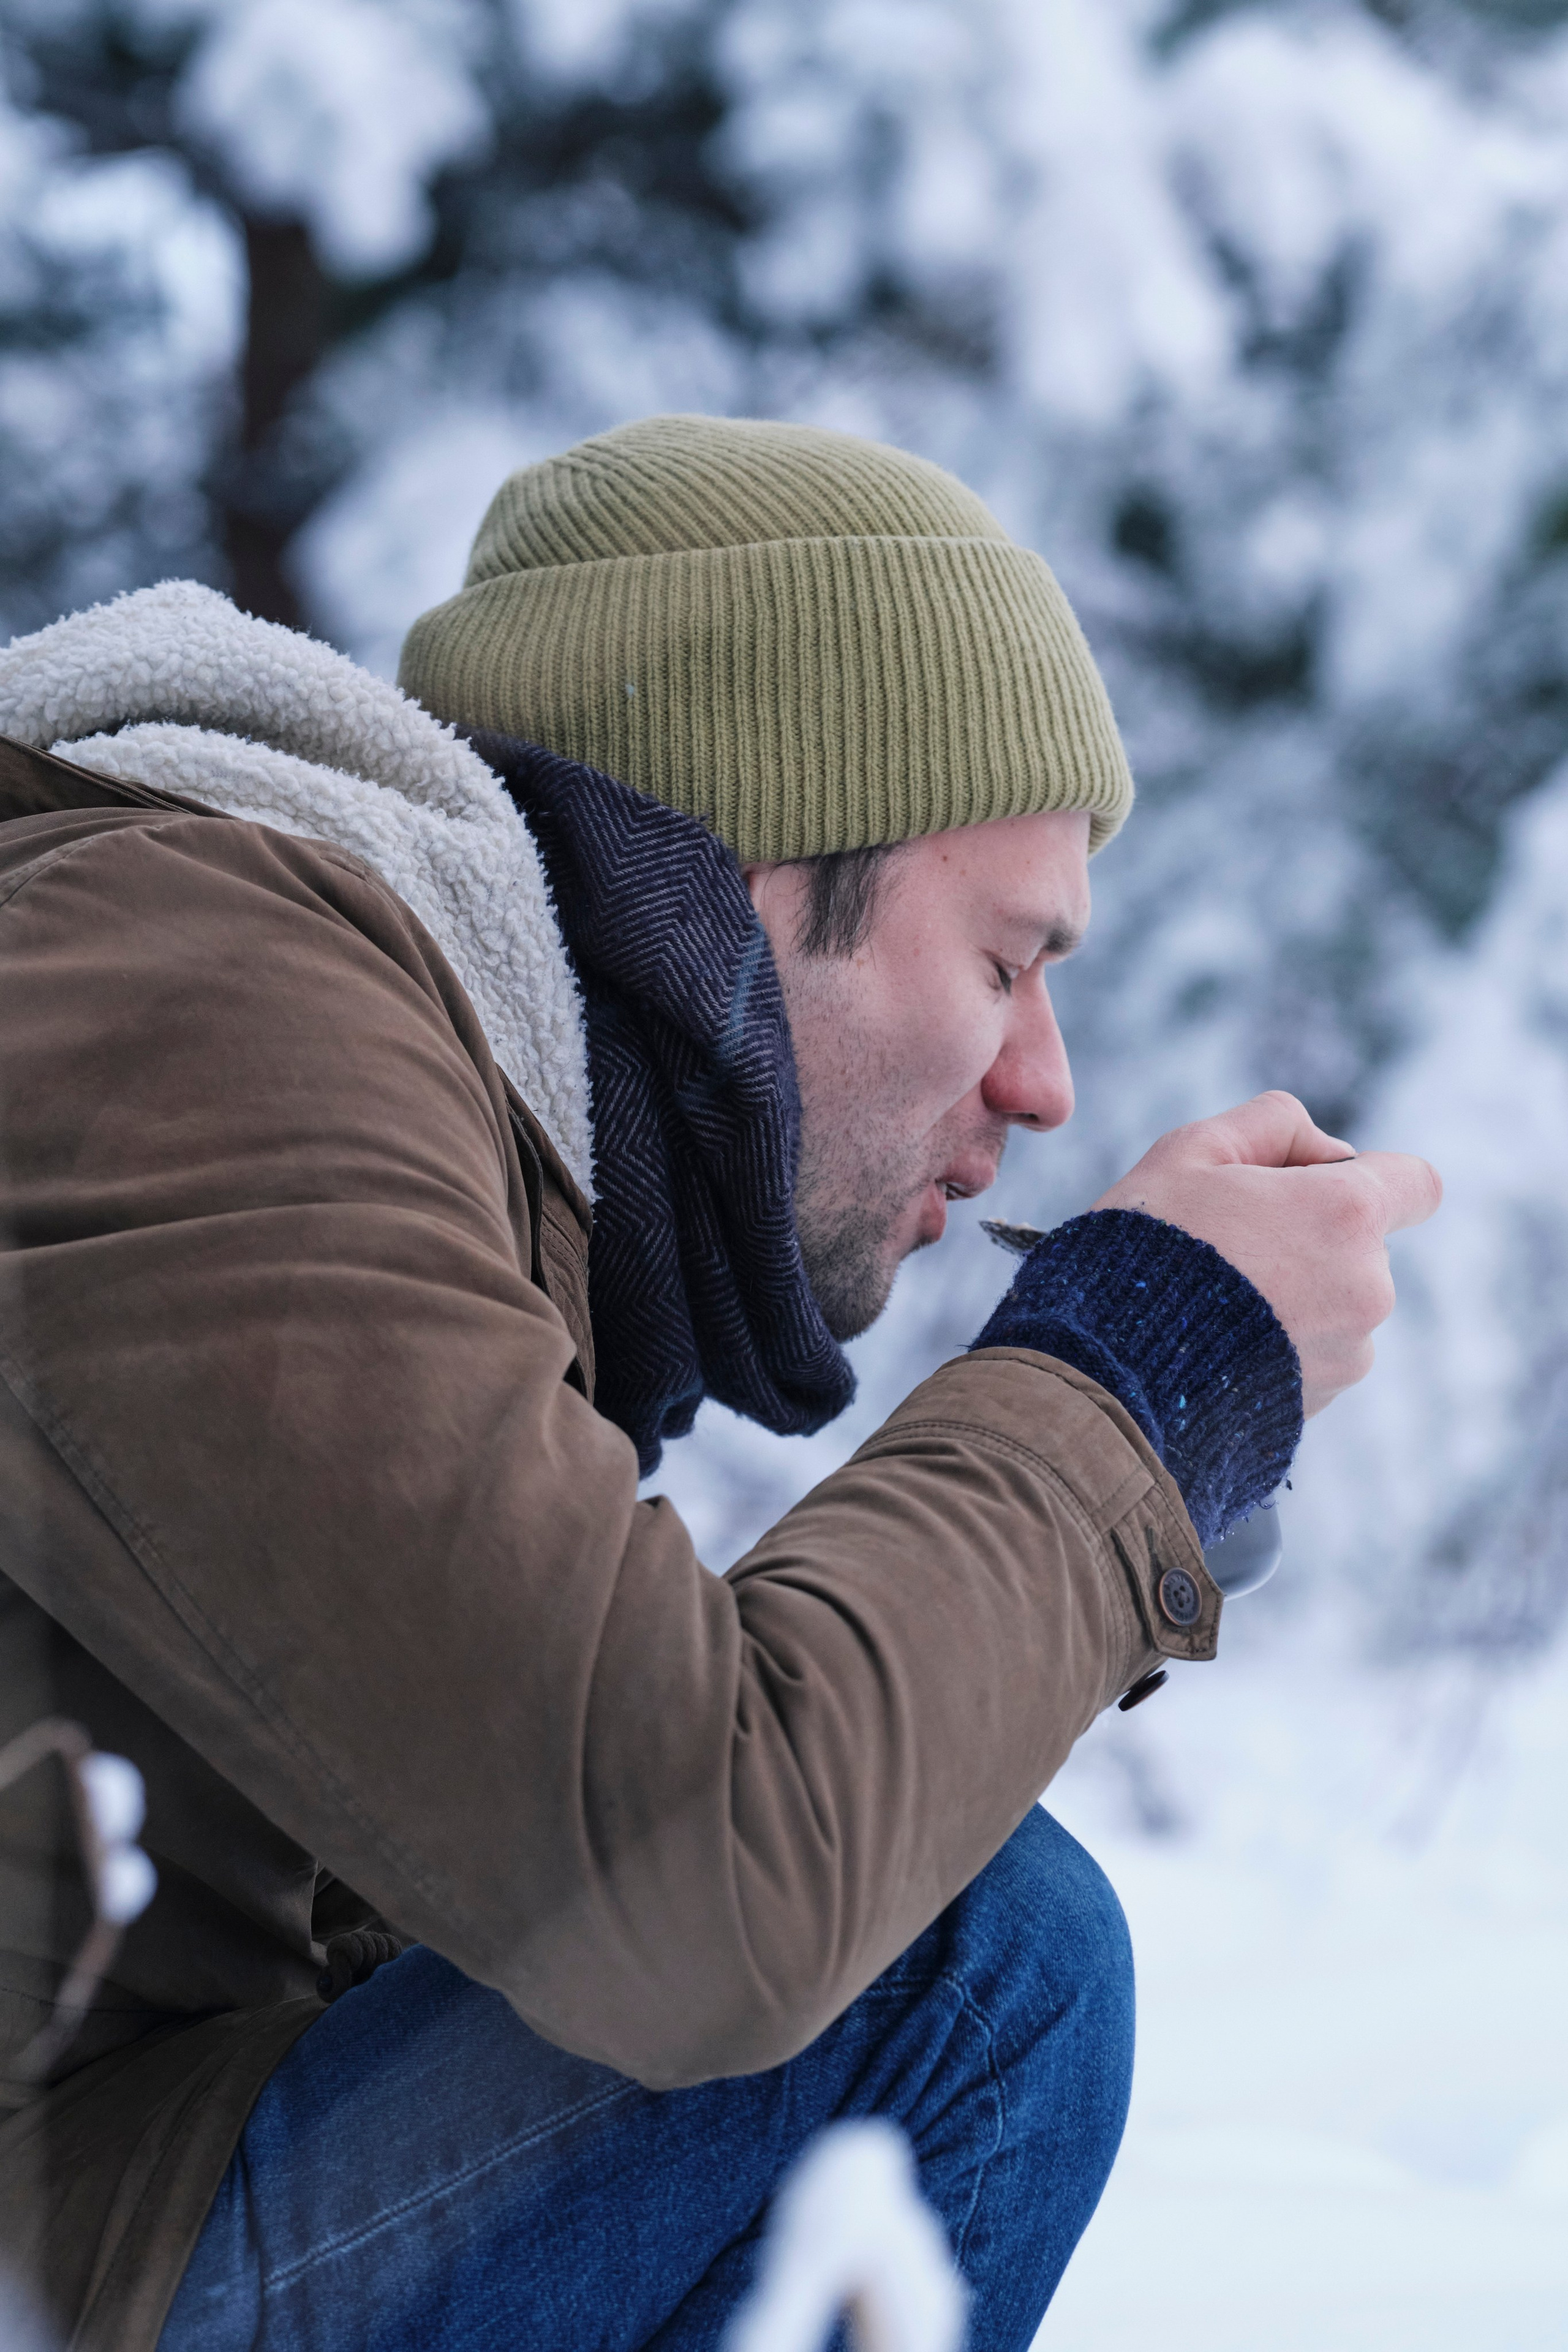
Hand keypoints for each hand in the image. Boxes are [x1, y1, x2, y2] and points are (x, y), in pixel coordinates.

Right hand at [1091, 1091, 1441, 1416]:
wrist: (1109, 1371)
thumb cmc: (1145, 1249)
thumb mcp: (1189, 1151)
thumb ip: (1269, 1123)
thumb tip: (1324, 1149)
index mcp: (1345, 1214)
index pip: (1416, 1183)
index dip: (1370, 1177)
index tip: (1313, 1189)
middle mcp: (1367, 1287)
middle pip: (1363, 1245)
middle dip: (1308, 1236)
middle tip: (1226, 1243)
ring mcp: (1349, 1353)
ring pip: (1336, 1304)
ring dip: (1293, 1295)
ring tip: (1212, 1302)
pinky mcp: (1322, 1401)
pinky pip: (1313, 1356)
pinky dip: (1277, 1346)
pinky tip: (1214, 1344)